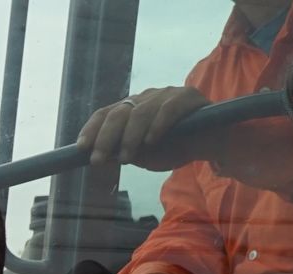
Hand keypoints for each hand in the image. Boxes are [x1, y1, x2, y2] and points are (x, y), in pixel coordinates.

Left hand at [77, 86, 208, 168]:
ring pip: (141, 112)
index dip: (91, 129)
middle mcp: (145, 98)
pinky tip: (151, 141)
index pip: (105, 113)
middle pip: (119, 112)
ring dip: (130, 137)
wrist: (211, 143)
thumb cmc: (175, 148)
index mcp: (131, 109)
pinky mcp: (188, 96)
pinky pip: (169, 109)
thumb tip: (102, 157)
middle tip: (98, 160)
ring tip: (126, 158)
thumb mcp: (145, 156)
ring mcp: (166, 94)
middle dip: (105, 138)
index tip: (81, 148)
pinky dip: (157, 125)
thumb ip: (125, 153)